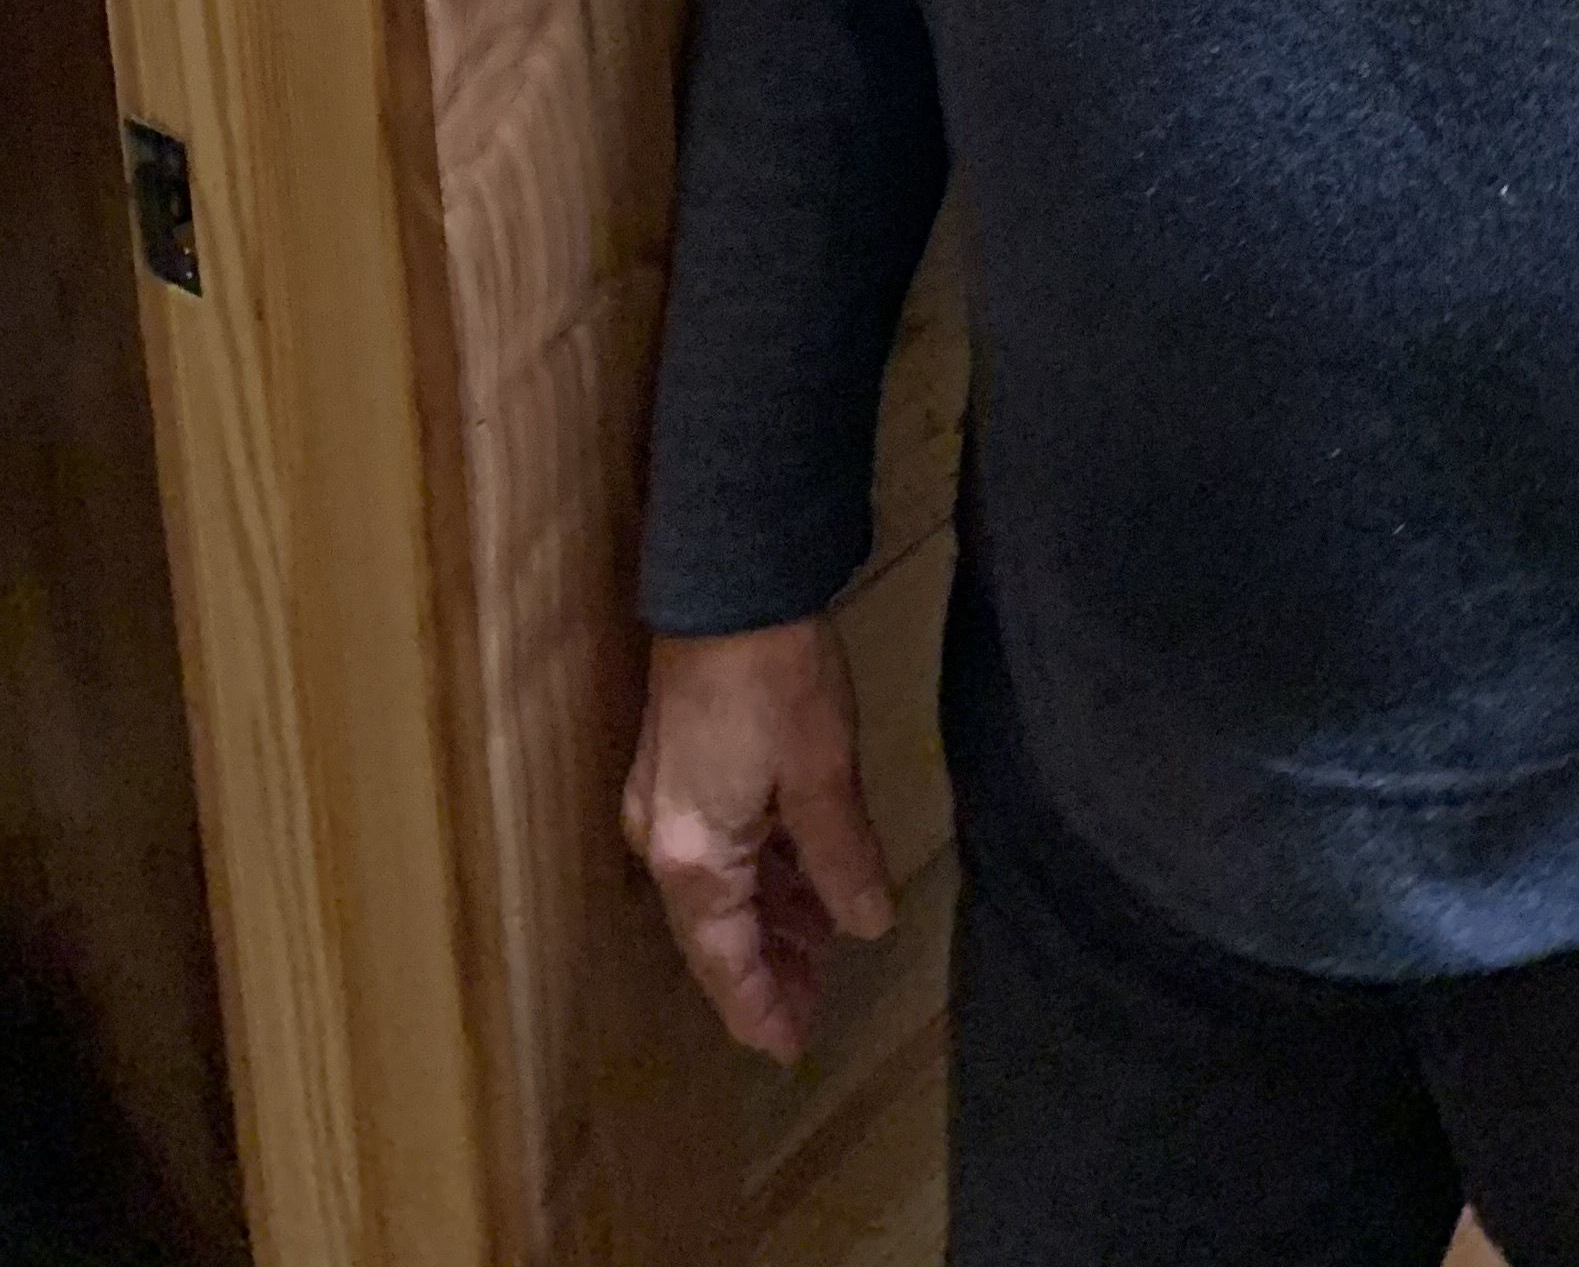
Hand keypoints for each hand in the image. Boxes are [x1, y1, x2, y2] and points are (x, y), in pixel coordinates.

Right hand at [621, 615, 896, 1062]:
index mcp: (693, 857)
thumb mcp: (824, 773)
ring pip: (716, 889)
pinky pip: (715, 848)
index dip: (761, 1009)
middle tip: (818, 997)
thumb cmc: (775, 677)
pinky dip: (757, 871)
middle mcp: (662, 842)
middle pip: (714, 932)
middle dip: (767, 966)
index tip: (791, 1048)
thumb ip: (841, 859)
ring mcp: (661, 804)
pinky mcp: (674, 767)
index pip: (725, 964)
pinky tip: (799, 872)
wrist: (728, 581)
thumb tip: (865, 927)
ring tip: (822, 938)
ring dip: (766, 916)